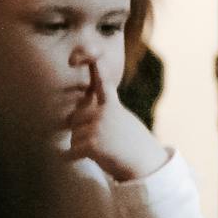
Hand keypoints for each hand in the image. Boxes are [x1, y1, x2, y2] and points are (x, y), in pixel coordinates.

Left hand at [65, 61, 167, 181]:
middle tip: (104, 140)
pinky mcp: (91, 143)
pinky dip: (76, 159)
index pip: (101, 80)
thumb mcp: (122, 120)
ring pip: (73, 137)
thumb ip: (104, 110)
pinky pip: (71, 151)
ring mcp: (97, 126)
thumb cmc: (133, 144)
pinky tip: (95, 159)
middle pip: (75, 119)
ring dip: (82, 147)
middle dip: (81, 131)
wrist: (147, 165)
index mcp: (112, 105)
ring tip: (104, 150)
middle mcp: (104, 112)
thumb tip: (79, 110)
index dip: (92, 63)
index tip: (83, 52)